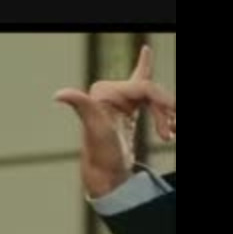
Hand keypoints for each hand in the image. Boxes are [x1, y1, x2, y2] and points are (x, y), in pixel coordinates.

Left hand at [54, 45, 175, 197]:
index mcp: (103, 92)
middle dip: (164, 109)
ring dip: (165, 112)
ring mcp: (118, 101)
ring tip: (170, 133)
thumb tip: (58, 95)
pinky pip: (142, 89)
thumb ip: (80, 105)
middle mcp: (109, 93)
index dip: (161, 101)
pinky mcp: (126, 110)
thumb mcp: (94, 128)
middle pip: (150, 91)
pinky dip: (151, 79)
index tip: (173, 117)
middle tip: (171, 132)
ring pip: (152, 96)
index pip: (143, 87)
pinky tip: (148, 59)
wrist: (104, 174)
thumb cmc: (100, 153)